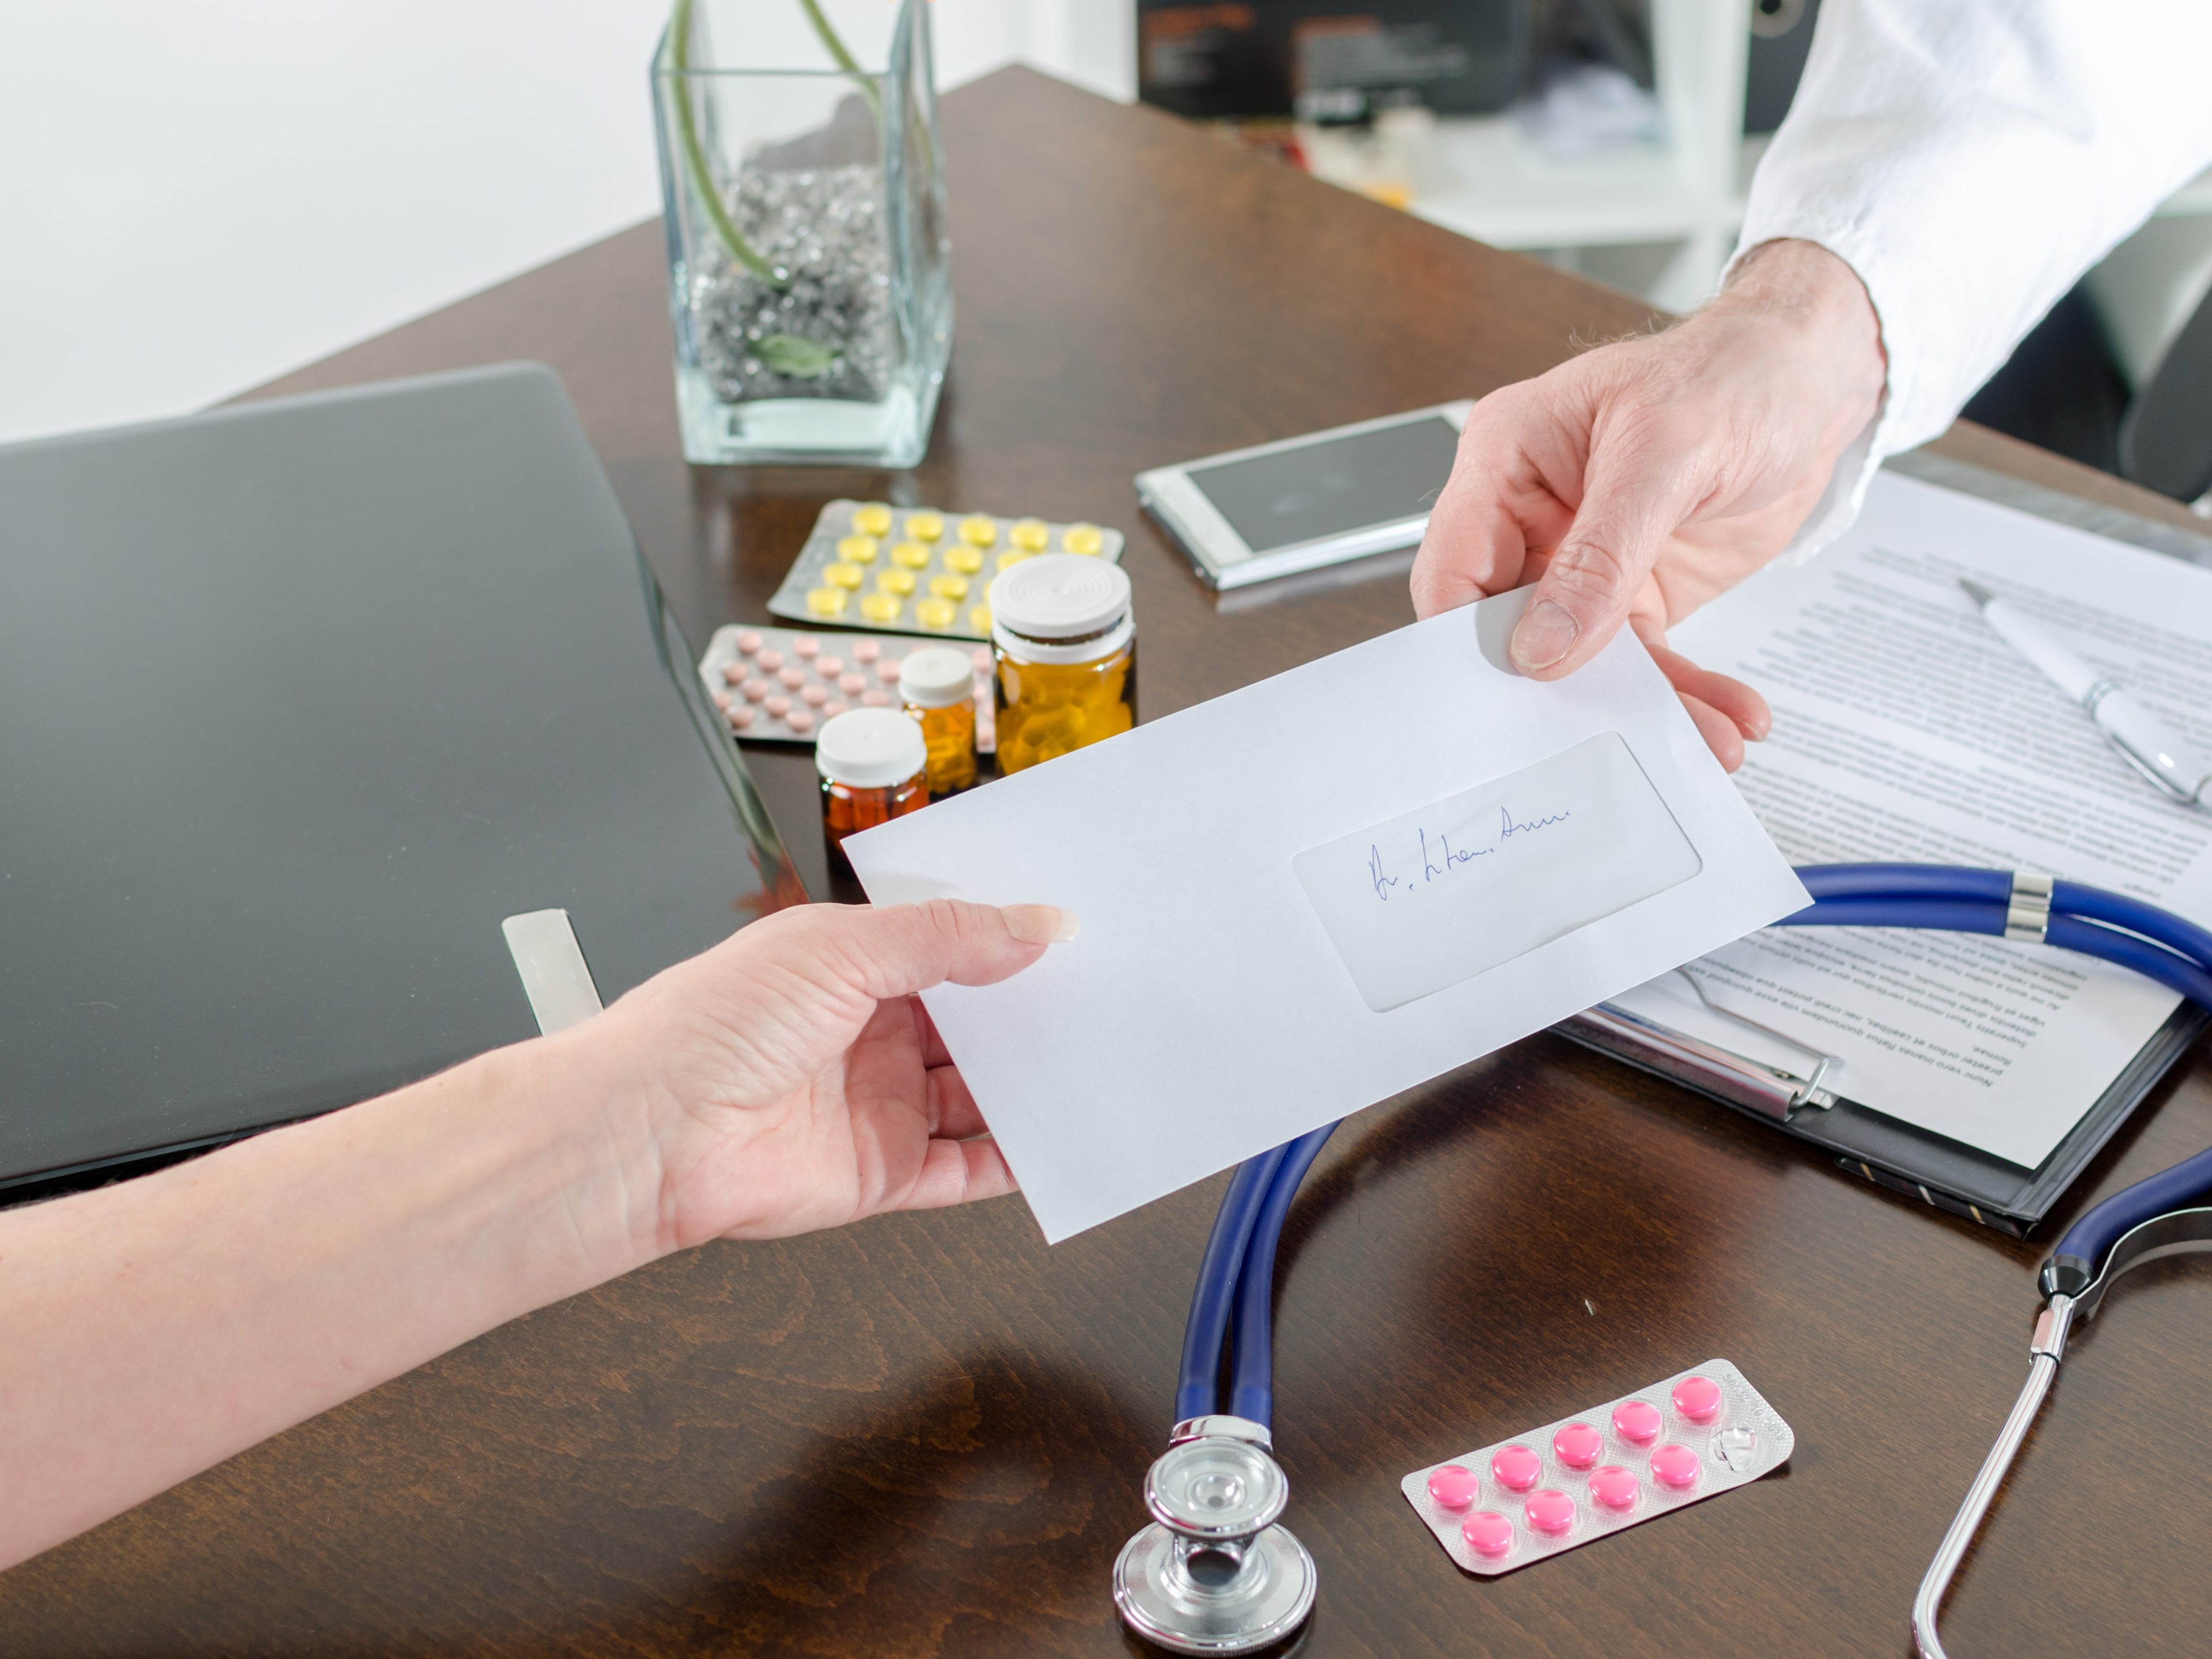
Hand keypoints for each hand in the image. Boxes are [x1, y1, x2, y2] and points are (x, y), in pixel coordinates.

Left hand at [583, 899, 1075, 1250]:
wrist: (651, 1130)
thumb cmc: (716, 1022)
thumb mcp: (843, 947)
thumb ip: (949, 937)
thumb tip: (1039, 924)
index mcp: (852, 967)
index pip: (950, 949)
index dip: (1008, 942)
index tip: (1075, 936)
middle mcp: (868, 1036)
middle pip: (974, 1027)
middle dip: (1033, 1016)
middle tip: (1108, 1000)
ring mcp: (878, 1107)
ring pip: (980, 1098)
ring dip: (1034, 1086)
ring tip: (1104, 1065)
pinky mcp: (883, 1175)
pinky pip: (966, 1171)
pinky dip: (1015, 1162)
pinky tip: (1059, 1141)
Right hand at [1411, 238, 1885, 768]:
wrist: (1815, 382)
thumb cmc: (1736, 374)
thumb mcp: (1666, 454)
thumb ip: (1601, 554)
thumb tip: (1543, 644)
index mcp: (1505, 461)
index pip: (1455, 571)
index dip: (1472, 640)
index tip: (1519, 692)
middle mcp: (1531, 518)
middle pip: (1510, 631)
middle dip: (1563, 692)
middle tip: (1601, 741)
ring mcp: (1582, 562)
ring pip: (1583, 661)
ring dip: (1643, 705)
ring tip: (1704, 740)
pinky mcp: (1634, 593)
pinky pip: (1642, 661)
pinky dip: (1683, 694)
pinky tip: (1724, 716)